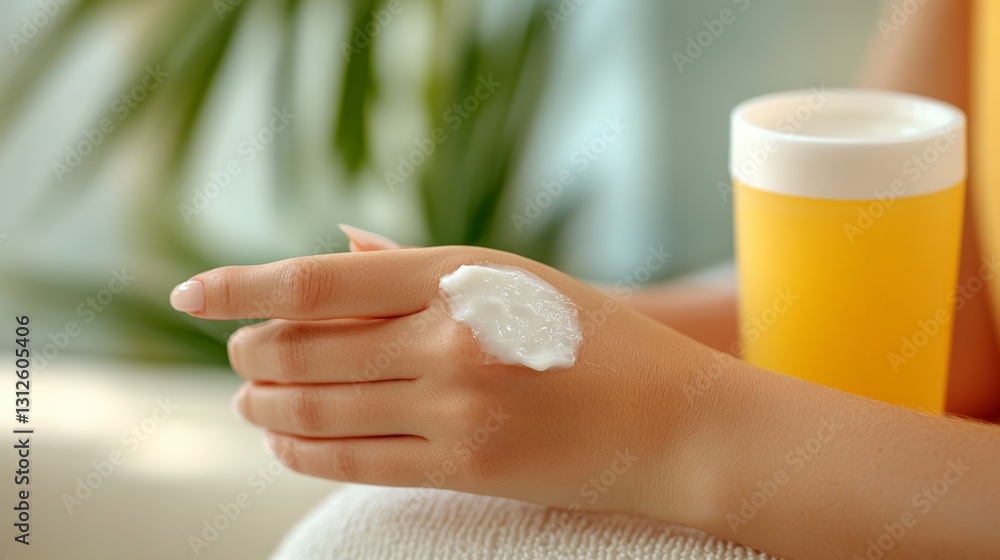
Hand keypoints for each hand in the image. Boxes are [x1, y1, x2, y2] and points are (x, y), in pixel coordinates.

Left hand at [170, 237, 730, 526]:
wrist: (673, 419)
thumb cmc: (595, 336)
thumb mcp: (511, 278)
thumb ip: (416, 267)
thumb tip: (335, 248)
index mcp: (459, 276)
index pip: (316, 282)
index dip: (239, 287)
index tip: (190, 295)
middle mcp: (449, 340)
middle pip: (300, 351)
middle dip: (250, 354)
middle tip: (236, 356)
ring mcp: (456, 410)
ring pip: (316, 413)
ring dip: (265, 407)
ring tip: (248, 400)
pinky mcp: (465, 469)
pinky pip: (353, 463)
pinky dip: (302, 453)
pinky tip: (285, 443)